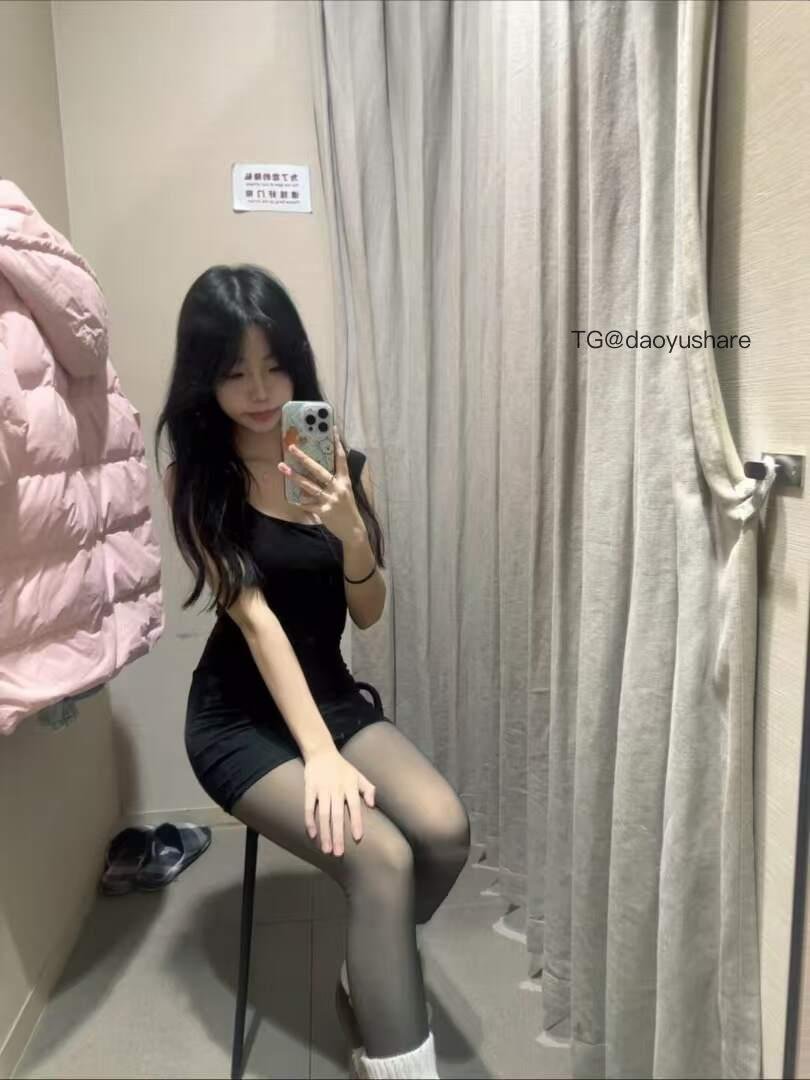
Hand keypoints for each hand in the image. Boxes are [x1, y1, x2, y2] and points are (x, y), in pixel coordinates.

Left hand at [279, 428, 361, 542]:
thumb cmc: (347, 508)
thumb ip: (334, 480)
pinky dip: (299, 501)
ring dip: (294, 476)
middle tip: (292, 447)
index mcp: (344, 481)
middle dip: (303, 458)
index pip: (341, 459)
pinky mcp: (323, 511)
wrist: (353, 529)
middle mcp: (338, 487)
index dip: (337, 444)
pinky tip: (291, 499)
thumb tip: (317, 469)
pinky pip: (307, 504)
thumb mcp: (345, 491)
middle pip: (318, 470)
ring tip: (282, 467)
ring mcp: (330, 499)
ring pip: (309, 485)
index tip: (332, 430)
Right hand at [303, 746, 375, 855]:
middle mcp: (336, 788)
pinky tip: (312, 834)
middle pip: (337, 815)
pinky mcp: (309, 788)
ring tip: (326, 850)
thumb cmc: (342, 767)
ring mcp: (322, 789)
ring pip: (323, 814)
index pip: (354, 806)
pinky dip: (309, 821)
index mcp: (350, 786)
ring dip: (324, 833)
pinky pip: (309, 807)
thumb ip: (368, 789)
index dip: (356, 822)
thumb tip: (373, 804)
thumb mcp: (358, 775)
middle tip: (338, 853)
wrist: (321, 752)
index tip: (357, 838)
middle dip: (338, 835)